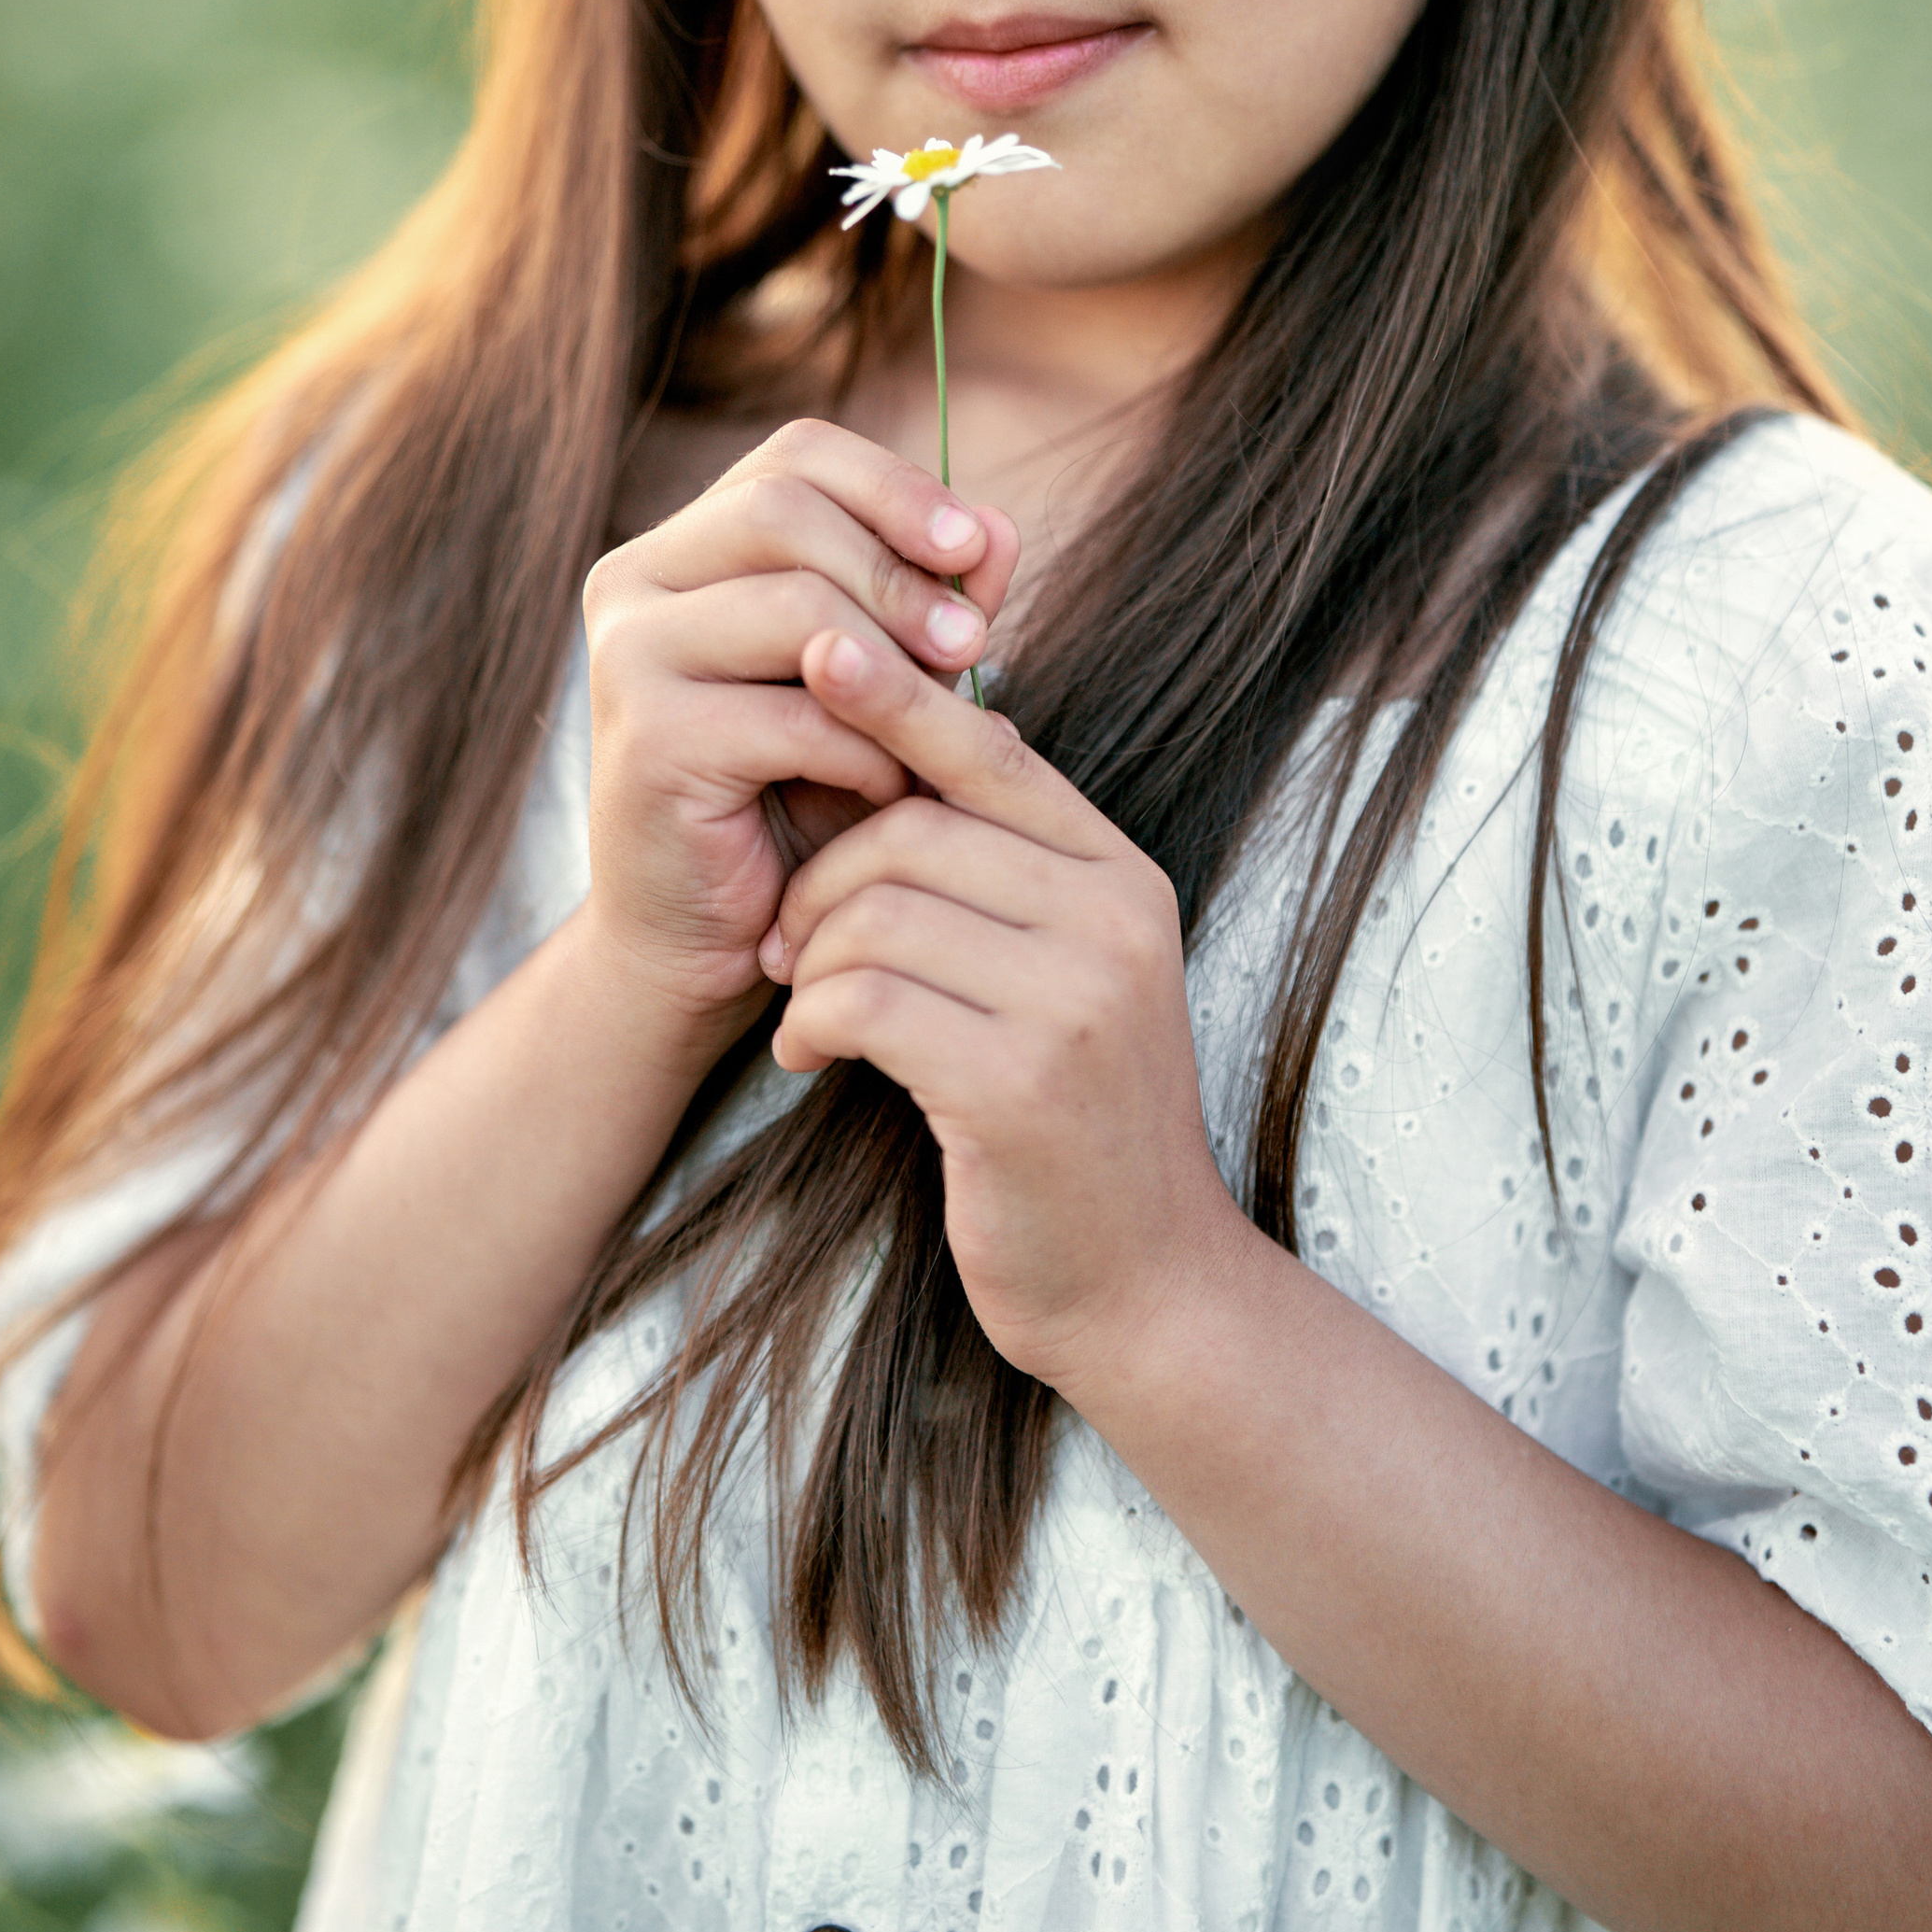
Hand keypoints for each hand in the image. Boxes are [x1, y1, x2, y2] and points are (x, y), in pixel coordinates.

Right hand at [578, 422, 1018, 1074]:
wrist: (716, 939)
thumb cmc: (803, 798)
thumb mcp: (883, 683)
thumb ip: (933, 603)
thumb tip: (999, 529)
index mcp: (683, 545)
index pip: (796, 456)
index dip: (894, 487)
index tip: (974, 546)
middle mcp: (633, 582)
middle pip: (786, 509)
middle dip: (899, 573)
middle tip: (973, 645)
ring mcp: (627, 656)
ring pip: (793, 604)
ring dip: (891, 667)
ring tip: (935, 730)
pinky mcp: (647, 741)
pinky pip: (794, 714)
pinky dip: (864, 750)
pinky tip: (886, 789)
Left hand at [761, 626, 1238, 1395]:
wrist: (1144, 1285)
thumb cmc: (1072, 1122)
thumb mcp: (1063, 976)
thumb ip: (1001, 875)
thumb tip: (897, 754)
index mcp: (1122, 878)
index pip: (992, 751)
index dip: (897, 695)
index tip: (817, 645)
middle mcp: (1113, 922)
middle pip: (913, 830)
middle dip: (823, 881)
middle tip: (787, 945)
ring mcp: (1075, 1002)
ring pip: (878, 911)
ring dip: (809, 960)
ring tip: (803, 1008)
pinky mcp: (1019, 1085)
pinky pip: (866, 999)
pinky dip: (813, 1022)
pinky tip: (810, 1059)